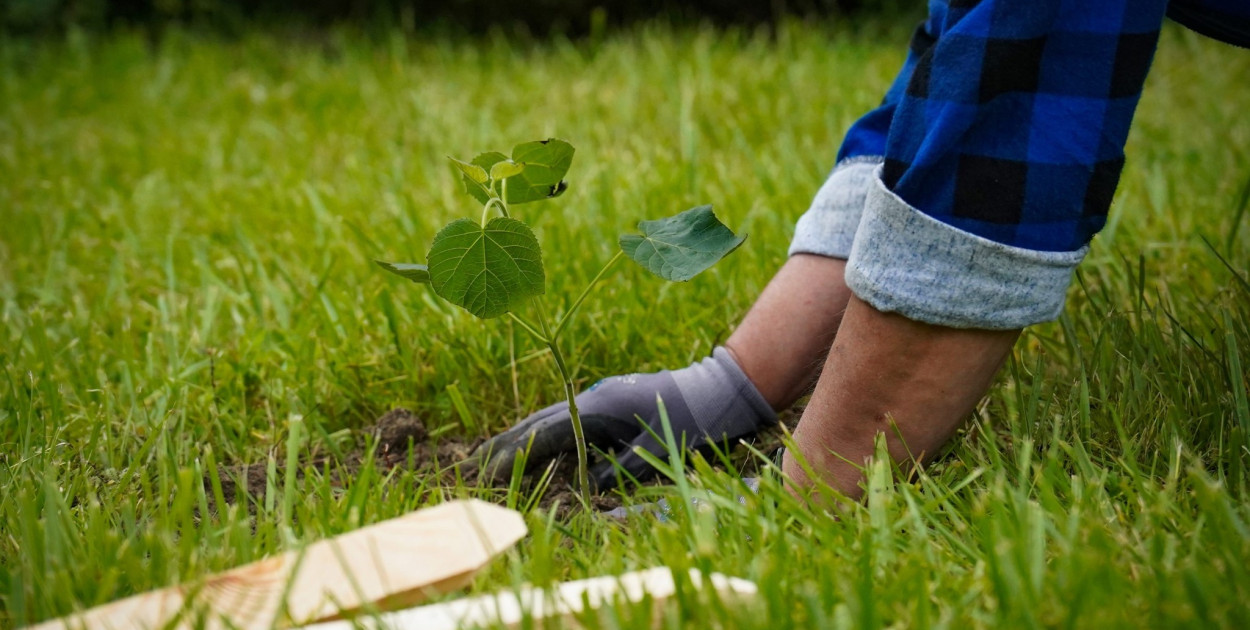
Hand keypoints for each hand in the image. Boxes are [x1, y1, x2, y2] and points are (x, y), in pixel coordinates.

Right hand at [466, 347, 776, 489]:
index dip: (516, 453)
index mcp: (600, 408)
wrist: (717, 390)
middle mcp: (593, 398)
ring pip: (550, 418)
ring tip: (492, 457)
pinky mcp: (607, 402)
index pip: (546, 432)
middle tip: (473, 466)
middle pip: (539, 422)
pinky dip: (543, 434)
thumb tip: (586, 486)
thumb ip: (619, 467)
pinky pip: (566, 420)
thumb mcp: (657, 450)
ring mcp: (599, 398)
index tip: (489, 472)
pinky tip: (534, 446)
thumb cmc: (691, 421)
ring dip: (520, 438)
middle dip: (505, 444)